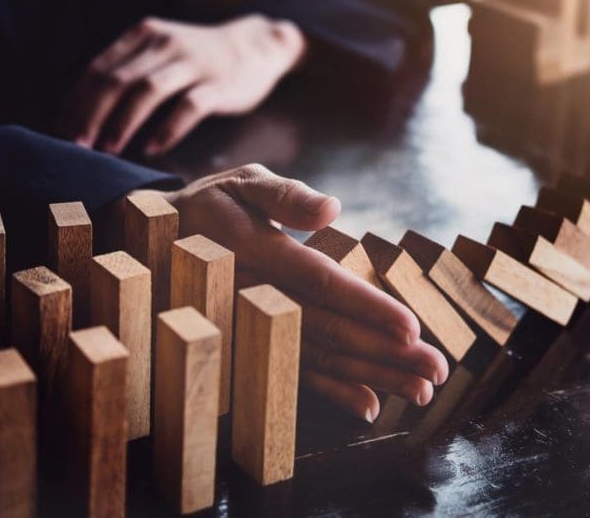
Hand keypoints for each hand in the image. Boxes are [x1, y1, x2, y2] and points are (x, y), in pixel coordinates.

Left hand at [59, 15, 305, 155]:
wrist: (256, 46)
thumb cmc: (200, 57)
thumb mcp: (161, 49)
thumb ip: (129, 69)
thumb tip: (83, 111)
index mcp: (145, 36)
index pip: (99, 68)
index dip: (76, 101)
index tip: (61, 131)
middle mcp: (166, 44)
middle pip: (118, 79)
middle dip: (91, 114)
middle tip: (77, 145)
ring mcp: (194, 64)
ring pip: (149, 91)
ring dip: (123, 122)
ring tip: (108, 149)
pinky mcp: (219, 85)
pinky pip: (189, 107)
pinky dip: (167, 129)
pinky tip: (151, 148)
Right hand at [142, 164, 448, 421]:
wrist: (153, 239)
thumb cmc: (215, 203)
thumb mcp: (243, 182)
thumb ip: (284, 195)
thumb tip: (331, 207)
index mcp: (257, 252)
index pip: (320, 282)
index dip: (366, 306)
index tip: (410, 327)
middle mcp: (255, 297)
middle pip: (327, 329)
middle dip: (384, 352)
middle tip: (435, 369)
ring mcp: (253, 326)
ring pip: (317, 357)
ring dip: (371, 376)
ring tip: (419, 391)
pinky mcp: (253, 343)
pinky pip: (292, 372)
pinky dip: (331, 392)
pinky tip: (368, 406)